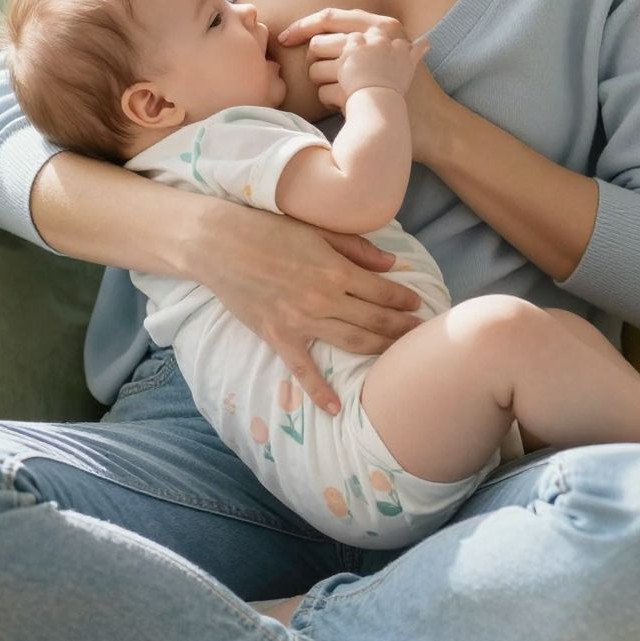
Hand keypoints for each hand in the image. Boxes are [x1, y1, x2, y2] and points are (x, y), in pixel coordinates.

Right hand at [192, 201, 423, 415]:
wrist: (218, 244)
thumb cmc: (267, 230)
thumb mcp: (316, 230)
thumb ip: (356, 248)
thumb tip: (391, 264)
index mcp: (335, 270)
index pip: (382, 291)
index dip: (404, 299)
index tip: (417, 304)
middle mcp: (324, 299)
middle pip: (374, 320)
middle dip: (401, 328)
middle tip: (421, 335)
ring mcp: (301, 322)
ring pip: (352, 342)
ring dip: (380, 350)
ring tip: (400, 357)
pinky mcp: (279, 337)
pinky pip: (303, 370)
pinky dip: (320, 392)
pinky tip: (336, 410)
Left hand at [279, 8, 412, 112]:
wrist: (431, 120)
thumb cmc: (416, 90)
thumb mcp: (404, 52)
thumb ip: (378, 38)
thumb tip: (345, 29)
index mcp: (380, 26)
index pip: (329, 17)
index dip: (303, 26)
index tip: (287, 37)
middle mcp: (366, 40)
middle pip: (317, 46)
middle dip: (317, 64)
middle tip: (330, 78)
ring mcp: (357, 63)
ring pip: (315, 71)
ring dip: (324, 86)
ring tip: (346, 94)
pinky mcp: (350, 86)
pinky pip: (322, 93)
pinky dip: (330, 103)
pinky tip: (347, 107)